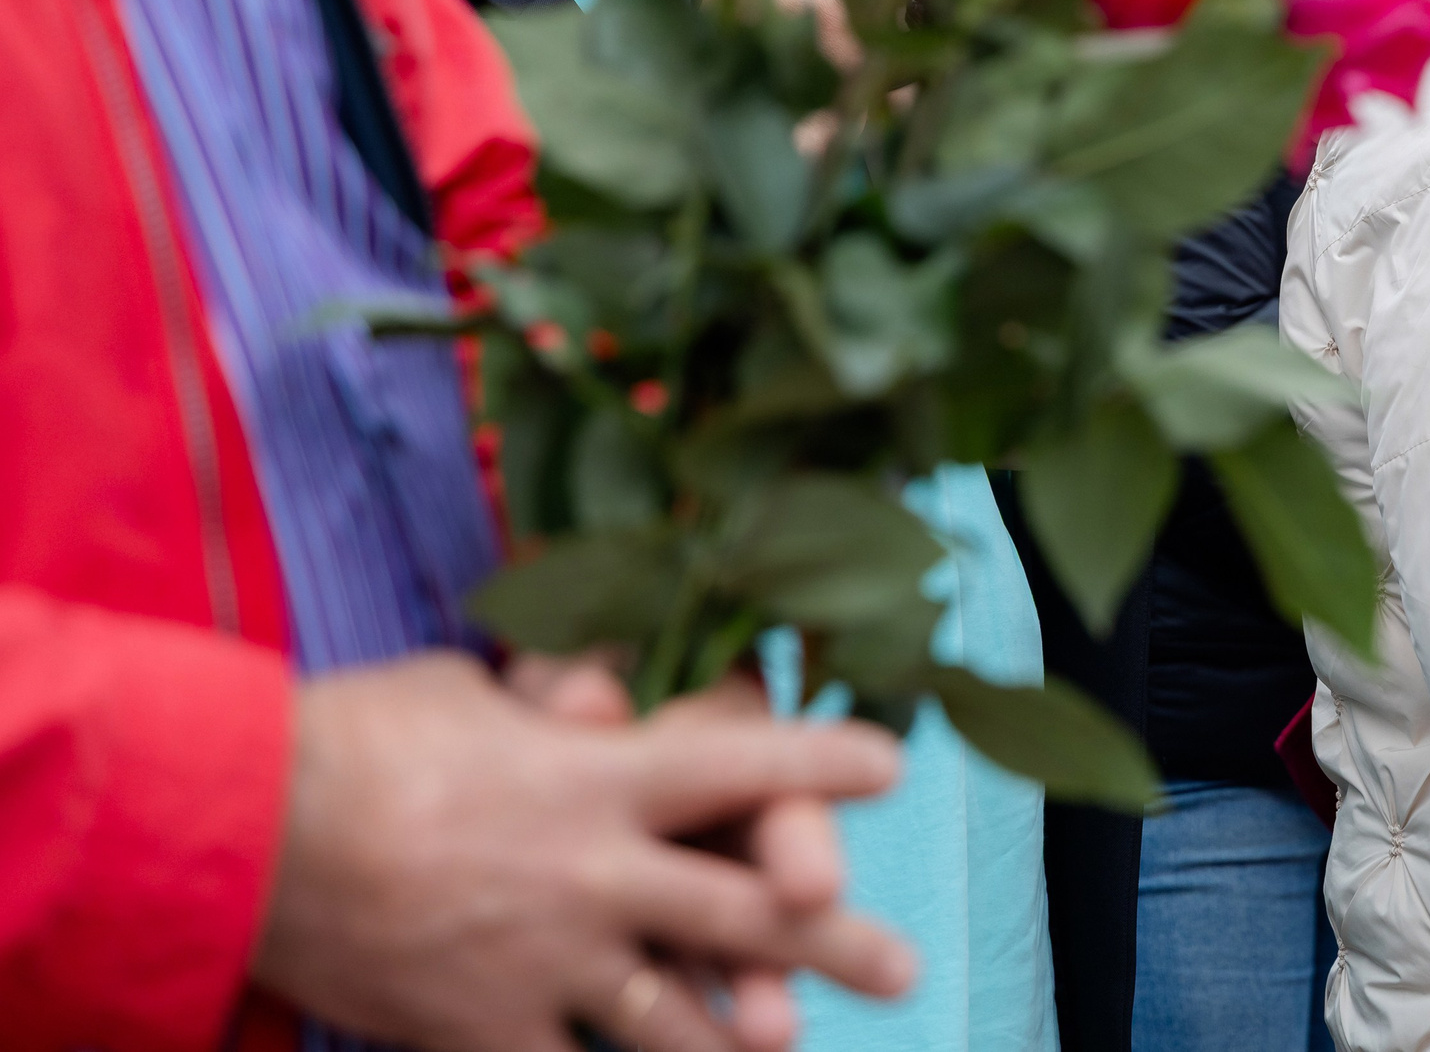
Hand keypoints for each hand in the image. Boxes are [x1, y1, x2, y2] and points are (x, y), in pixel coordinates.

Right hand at [253, 651, 912, 1051]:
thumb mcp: (471, 693)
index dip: (824, 765)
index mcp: (600, 776)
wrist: (243, 828)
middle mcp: (596, 873)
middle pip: (746, 909)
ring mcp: (547, 961)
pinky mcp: (485, 1028)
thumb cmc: (352, 733)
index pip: (741, 765)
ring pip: (679, 1018)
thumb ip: (550, 712)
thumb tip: (590, 707)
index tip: (894, 766)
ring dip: (748, 1038)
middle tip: (906, 964)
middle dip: (835, 938)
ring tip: (798, 1051)